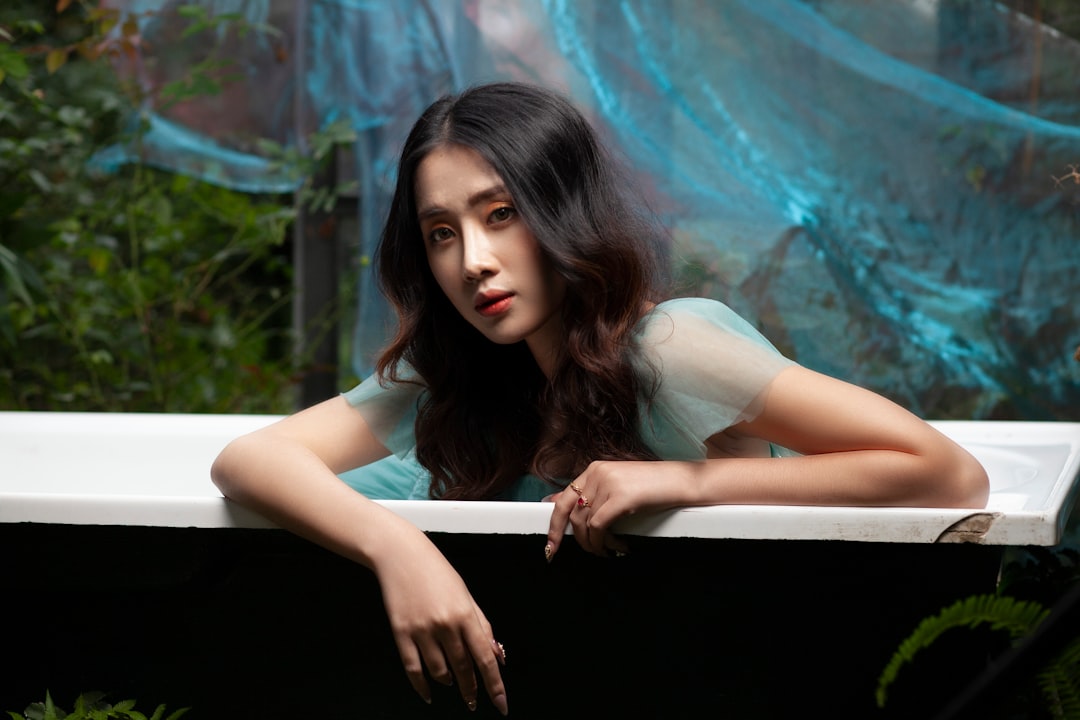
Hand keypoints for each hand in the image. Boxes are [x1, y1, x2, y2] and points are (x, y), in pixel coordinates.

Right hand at [374, 530, 507, 714]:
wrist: (402, 555)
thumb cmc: (437, 572)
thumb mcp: (466, 595)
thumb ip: (483, 626)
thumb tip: (497, 655)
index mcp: (465, 614)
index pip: (485, 658)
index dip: (495, 685)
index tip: (501, 705)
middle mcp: (445, 625)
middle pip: (463, 668)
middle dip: (471, 689)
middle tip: (473, 700)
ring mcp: (422, 630)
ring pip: (439, 672)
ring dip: (448, 682)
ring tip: (452, 683)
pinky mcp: (401, 633)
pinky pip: (413, 669)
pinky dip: (421, 686)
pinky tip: (428, 693)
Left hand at [544, 460, 700, 559]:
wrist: (684, 481)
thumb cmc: (655, 487)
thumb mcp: (618, 487)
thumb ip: (592, 496)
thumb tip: (558, 503)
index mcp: (594, 469)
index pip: (564, 497)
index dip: (554, 522)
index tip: (551, 542)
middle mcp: (597, 473)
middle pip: (568, 511)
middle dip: (562, 536)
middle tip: (558, 554)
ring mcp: (608, 484)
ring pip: (585, 523)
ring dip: (594, 543)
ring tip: (607, 550)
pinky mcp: (621, 497)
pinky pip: (599, 527)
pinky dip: (603, 543)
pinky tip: (616, 547)